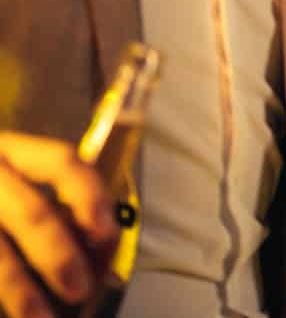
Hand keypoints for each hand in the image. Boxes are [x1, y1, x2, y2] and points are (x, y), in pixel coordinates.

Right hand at [0, 131, 119, 317]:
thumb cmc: (2, 201)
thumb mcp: (19, 188)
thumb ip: (60, 210)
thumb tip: (102, 249)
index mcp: (13, 153)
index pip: (62, 163)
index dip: (88, 196)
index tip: (106, 232)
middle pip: (30, 212)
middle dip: (58, 254)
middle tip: (80, 289)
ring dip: (19, 290)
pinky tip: (5, 315)